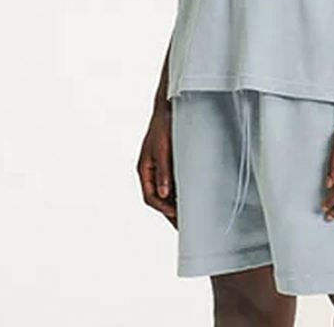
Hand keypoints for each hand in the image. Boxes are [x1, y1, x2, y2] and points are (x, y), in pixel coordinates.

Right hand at [137, 103, 176, 226]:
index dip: (163, 208)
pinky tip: (188, 197)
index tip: (176, 215)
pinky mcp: (169, 162)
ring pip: (165, 191)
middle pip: (158, 197)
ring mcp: (160, 167)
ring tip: (186, 216)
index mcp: (145, 169)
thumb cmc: (163, 124)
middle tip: (182, 225)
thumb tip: (164, 193)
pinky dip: (178, 191)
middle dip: (169, 212)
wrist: (169, 107)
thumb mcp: (162, 148)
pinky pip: (173, 181)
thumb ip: (163, 170)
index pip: (151, 196)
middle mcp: (151, 170)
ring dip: (174, 203)